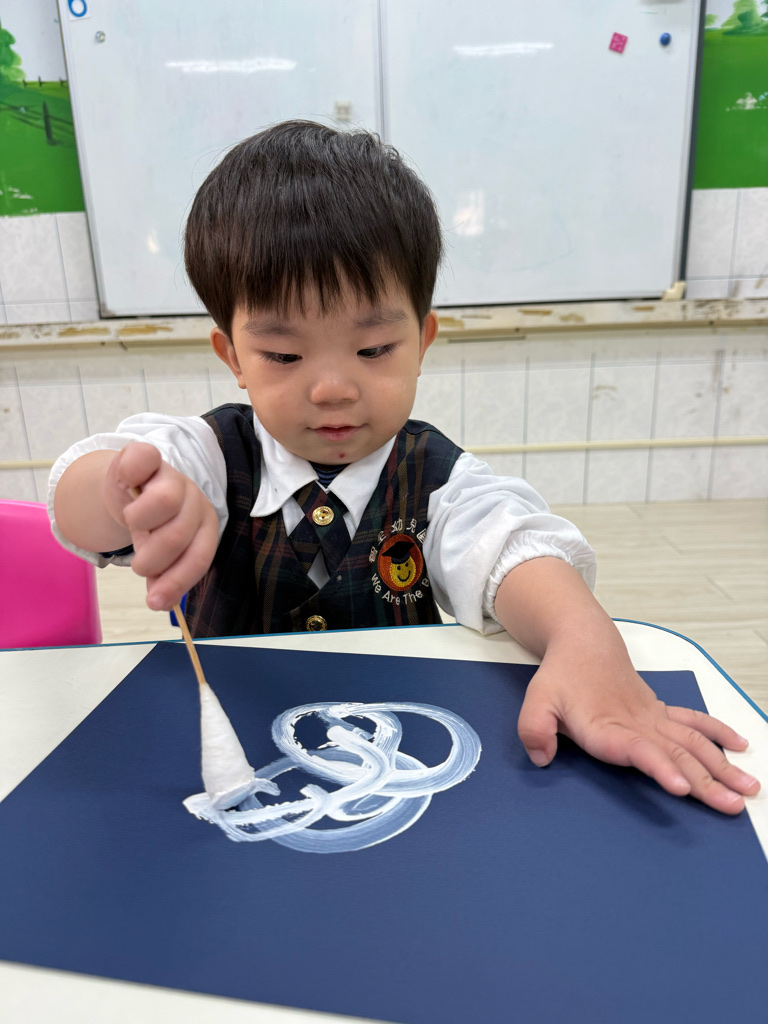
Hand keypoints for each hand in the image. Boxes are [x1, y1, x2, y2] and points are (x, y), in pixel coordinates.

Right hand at [104, 442, 219, 610]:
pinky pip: (141, 460)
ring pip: (165, 501)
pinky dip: (129, 474)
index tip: (155, 602)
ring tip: (132, 527)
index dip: (177, 581)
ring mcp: (171, 475)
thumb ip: (162, 574)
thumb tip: (160, 602)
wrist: (130, 487)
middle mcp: (194, 499)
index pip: (200, 556)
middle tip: (140, 562)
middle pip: (178, 534)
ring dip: (139, 523)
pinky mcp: (146, 455)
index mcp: (204, 526)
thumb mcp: (158, 551)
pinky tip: (124, 485)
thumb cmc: (151, 524)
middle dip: (152, 558)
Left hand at [517, 645, 760, 814]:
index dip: (660, 768)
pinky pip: (694, 721)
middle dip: (706, 781)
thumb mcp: (536, 700)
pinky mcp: (660, 712)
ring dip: (721, 766)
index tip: (681, 787)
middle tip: (732, 805)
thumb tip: (541, 757)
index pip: (638, 749)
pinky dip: (718, 733)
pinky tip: (740, 747)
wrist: (583, 642)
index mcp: (607, 727)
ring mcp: (652, 718)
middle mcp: (636, 724)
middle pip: (676, 754)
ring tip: (748, 788)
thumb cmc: (562, 675)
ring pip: (693, 742)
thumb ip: (534, 729)